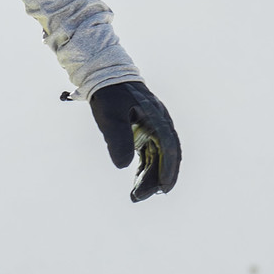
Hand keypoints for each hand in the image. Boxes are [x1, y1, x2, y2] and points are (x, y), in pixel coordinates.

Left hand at [89, 81, 180, 203]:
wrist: (104, 76)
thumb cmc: (108, 95)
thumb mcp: (110, 116)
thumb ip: (117, 138)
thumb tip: (122, 166)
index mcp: (157, 118)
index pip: (169, 148)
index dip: (168, 169)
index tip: (162, 188)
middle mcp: (160, 124)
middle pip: (165, 157)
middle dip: (155, 179)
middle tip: (139, 197)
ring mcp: (153, 128)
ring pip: (157, 158)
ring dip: (149, 177)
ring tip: (136, 195)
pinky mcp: (144, 132)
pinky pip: (149, 154)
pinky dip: (144, 169)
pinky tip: (136, 182)